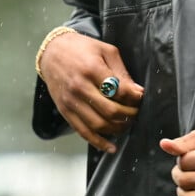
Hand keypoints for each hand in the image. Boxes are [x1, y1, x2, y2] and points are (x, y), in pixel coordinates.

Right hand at [39, 31, 143, 153]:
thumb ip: (121, 72)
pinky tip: (111, 147)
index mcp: (92, 69)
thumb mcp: (106, 51)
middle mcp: (80, 88)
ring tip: (127, 123)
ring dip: (117, 128)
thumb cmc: (82, 48)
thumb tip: (137, 91)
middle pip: (110, 111)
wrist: (53, 52)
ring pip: (98, 125)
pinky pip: (83, 132)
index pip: (119, 91)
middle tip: (136, 112)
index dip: (134, 97)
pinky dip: (98, 142)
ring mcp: (71, 102)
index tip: (141, 97)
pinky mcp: (65, 111)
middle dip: (129, 115)